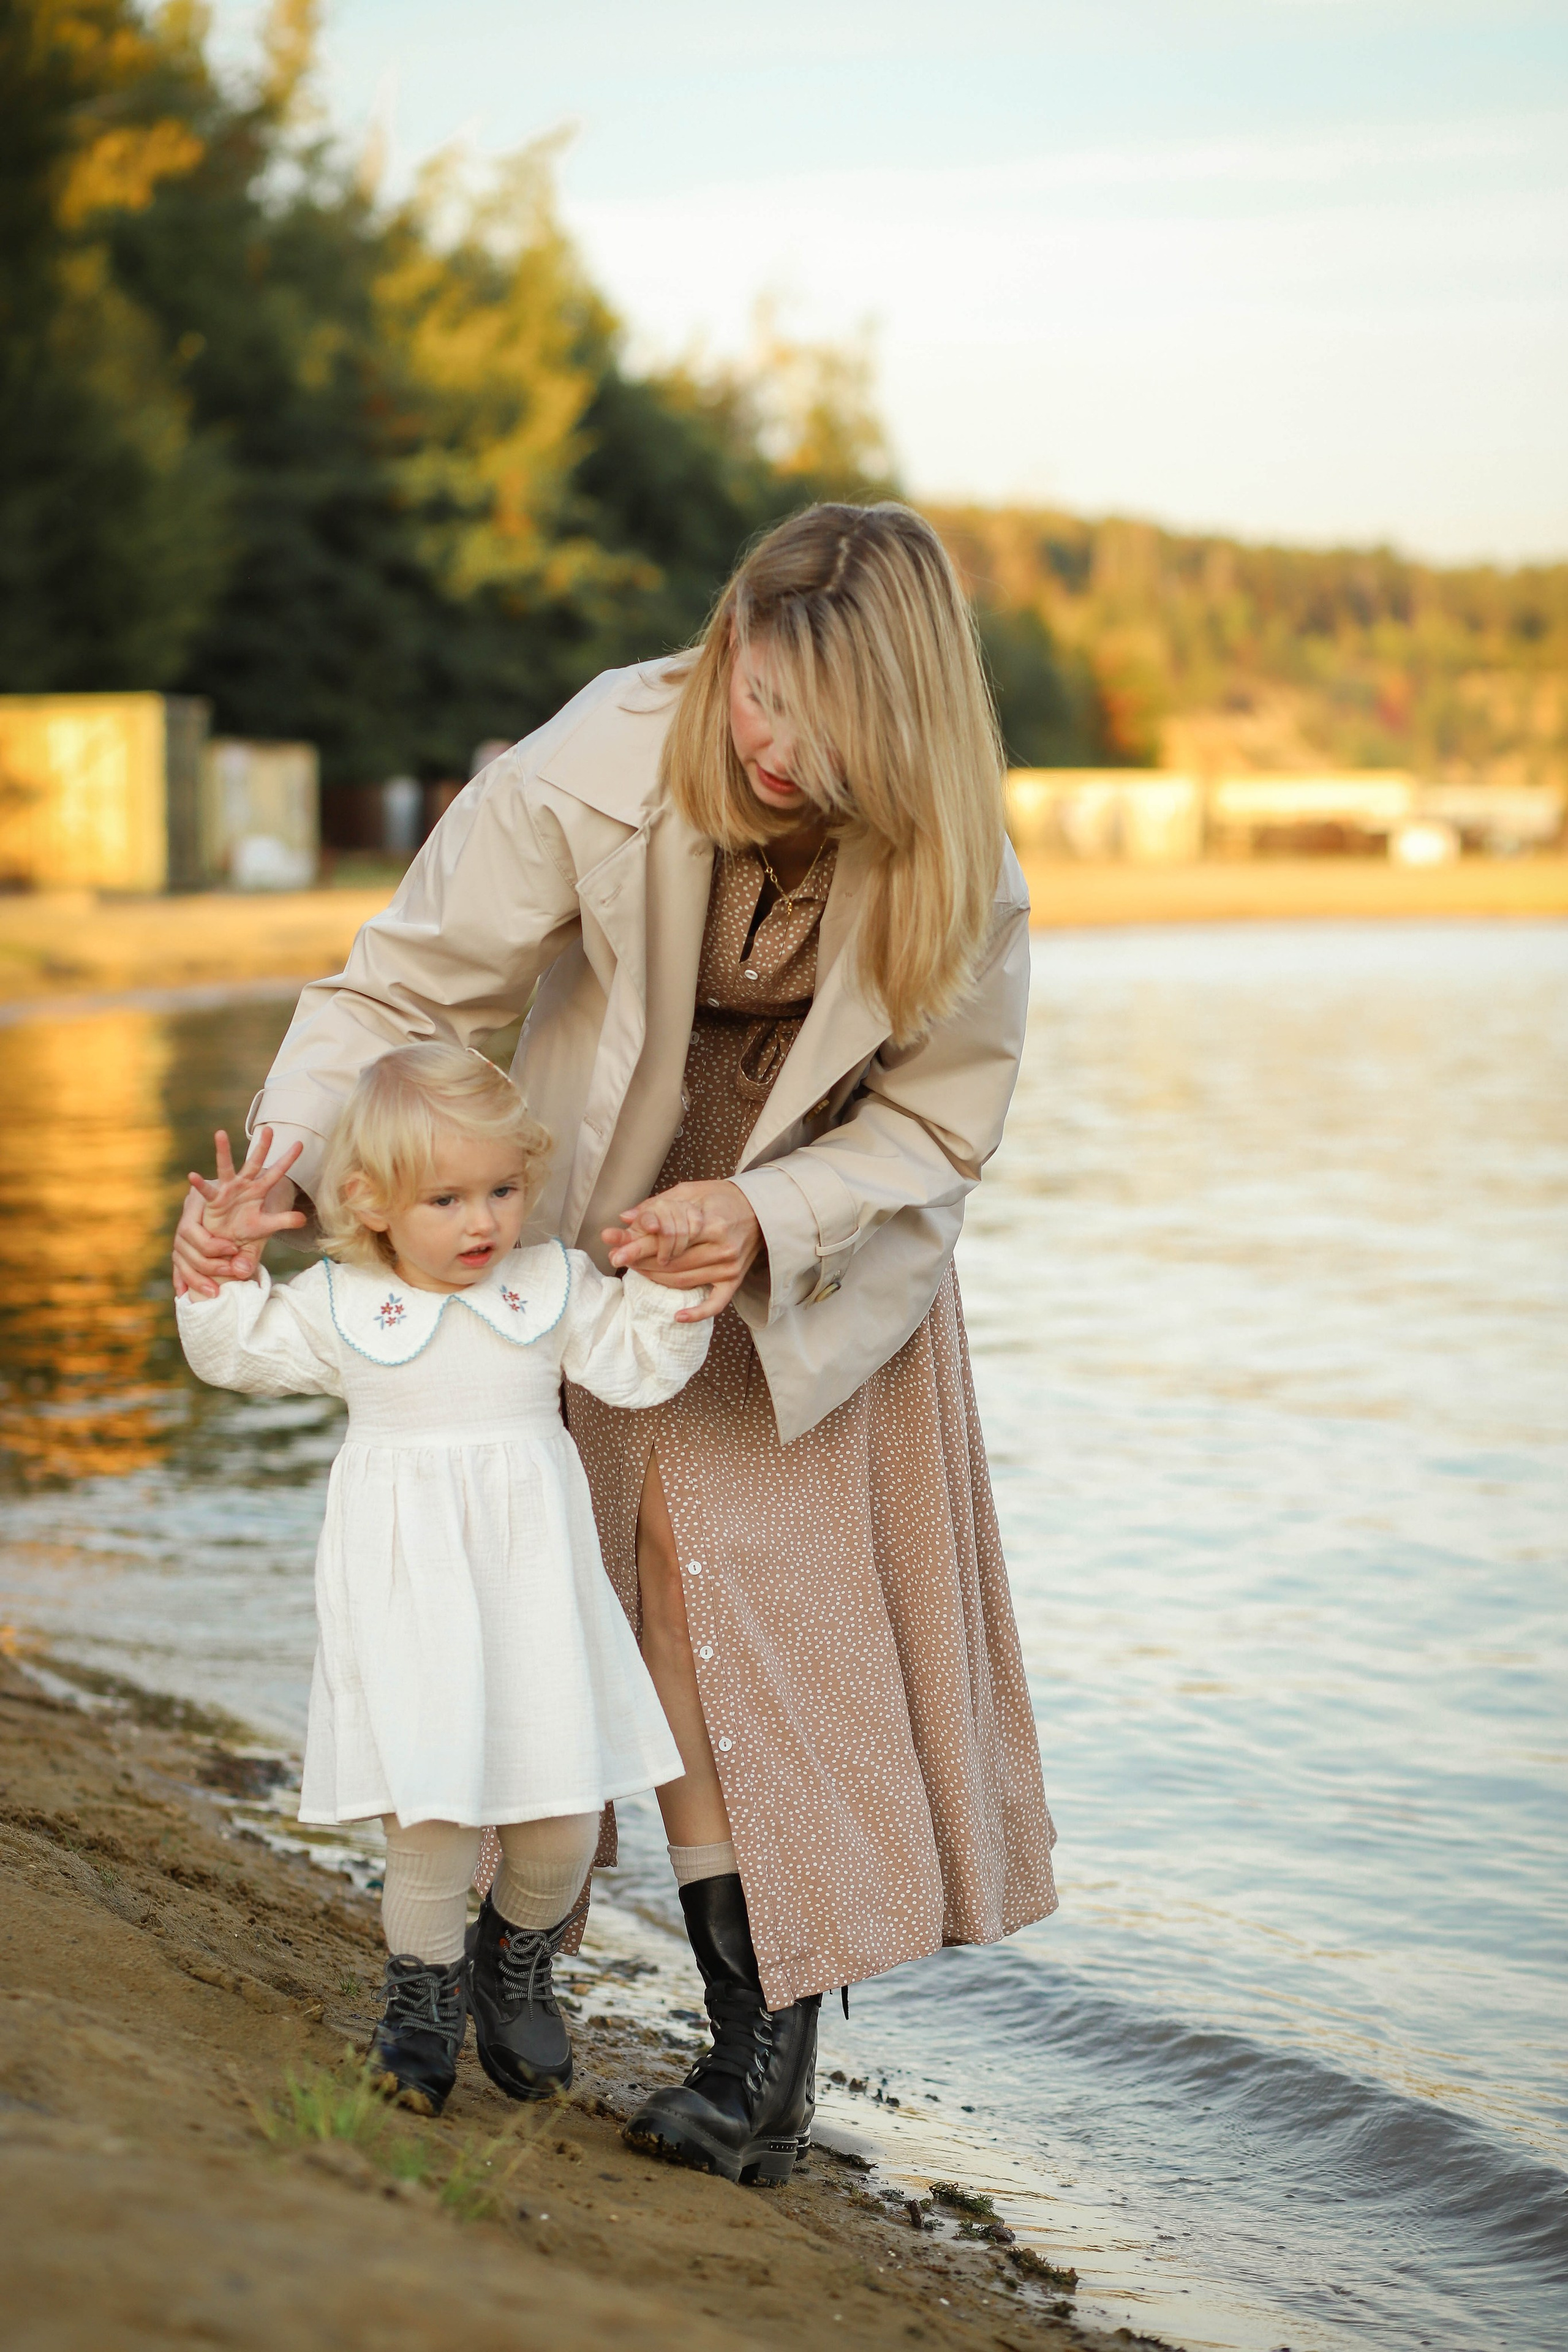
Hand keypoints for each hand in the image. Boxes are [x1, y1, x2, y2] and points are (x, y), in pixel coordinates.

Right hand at [172, 1128, 304, 1298]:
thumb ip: (284, 1221)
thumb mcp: (267, 1226)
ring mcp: (228, 1190)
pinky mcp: (215, 1200)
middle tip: (268, 1129)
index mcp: (259, 1190)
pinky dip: (201, 1184)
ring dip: (223, 1151)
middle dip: (262, 1147)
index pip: (277, 1173)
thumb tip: (304, 1219)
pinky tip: (193, 1176)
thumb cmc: (247, 1228)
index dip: (288, 1159)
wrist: (228, 1240)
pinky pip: (208, 1191)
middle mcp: (244, 1185)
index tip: (300, 1143)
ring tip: (220, 1133)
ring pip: (226, 1167)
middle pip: (254, 1163)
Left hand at [602, 1180, 761, 1322]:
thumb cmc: (723, 1198)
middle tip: (618, 1259)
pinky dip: (697, 1313)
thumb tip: (625, 1216)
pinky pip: (715, 1303)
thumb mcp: (692, 1191)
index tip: (614, 1249)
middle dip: (641, 1262)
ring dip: (656, 1279)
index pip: (667, 1238)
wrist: (761, 1209)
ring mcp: (729, 1267)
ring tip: (637, 1271)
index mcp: (712, 1223)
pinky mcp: (735, 1280)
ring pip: (684, 1281)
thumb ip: (659, 1204)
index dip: (637, 1245)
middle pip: (671, 1263)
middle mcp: (722, 1248)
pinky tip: (678, 1317)